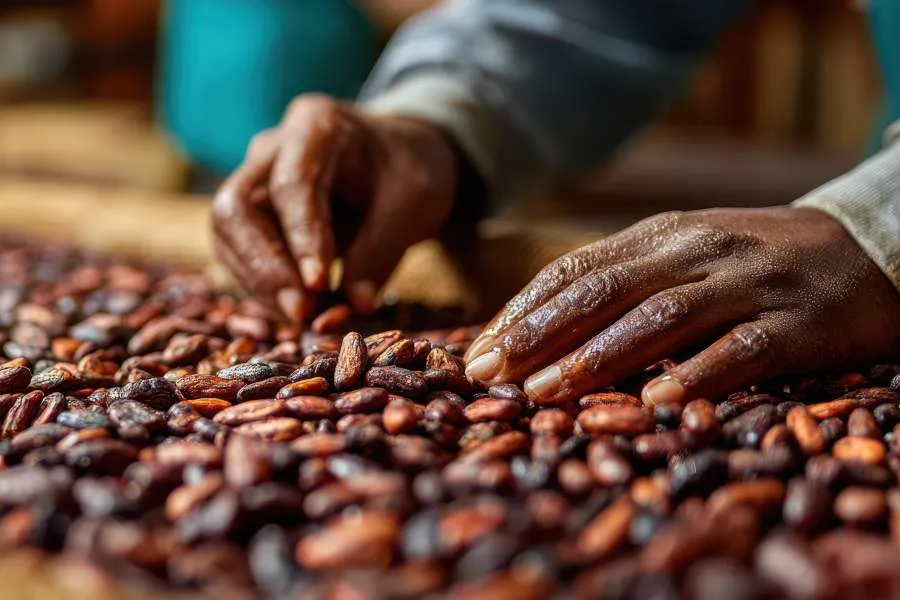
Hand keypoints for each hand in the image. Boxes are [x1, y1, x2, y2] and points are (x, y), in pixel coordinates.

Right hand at [211, 95, 457, 321]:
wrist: (398, 159)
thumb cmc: (409, 171)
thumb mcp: (416, 204)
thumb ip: (383, 251)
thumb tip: (355, 306)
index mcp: (316, 127)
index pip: (292, 184)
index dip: (301, 239)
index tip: (318, 286)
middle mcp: (272, 149)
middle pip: (235, 207)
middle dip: (264, 268)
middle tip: (302, 313)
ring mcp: (254, 180)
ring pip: (228, 236)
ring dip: (261, 286)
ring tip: (306, 319)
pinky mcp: (252, 215)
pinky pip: (239, 255)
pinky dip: (265, 289)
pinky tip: (301, 312)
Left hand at [464, 207, 899, 405]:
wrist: (867, 246)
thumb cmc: (753, 261)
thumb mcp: (684, 253)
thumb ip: (623, 281)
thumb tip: (539, 328)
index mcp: (661, 235)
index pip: (575, 269)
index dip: (523, 312)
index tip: (477, 353)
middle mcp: (696, 252)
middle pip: (604, 291)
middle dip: (540, 334)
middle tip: (490, 375)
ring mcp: (747, 284)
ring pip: (659, 318)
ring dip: (597, 357)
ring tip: (545, 392)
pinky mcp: (797, 322)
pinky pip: (740, 350)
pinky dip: (694, 375)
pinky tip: (653, 402)